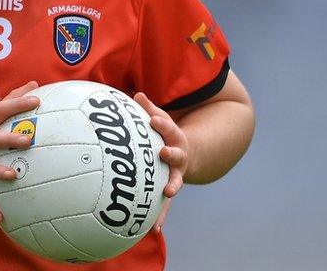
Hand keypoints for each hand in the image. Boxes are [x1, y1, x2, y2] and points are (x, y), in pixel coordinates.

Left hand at [134, 91, 188, 231]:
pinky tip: (154, 230)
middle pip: (176, 154)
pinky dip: (160, 217)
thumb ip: (149, 109)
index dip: (161, 123)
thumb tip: (135, 95)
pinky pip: (165, 205)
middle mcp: (178, 157)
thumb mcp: (161, 119)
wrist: (190, 153)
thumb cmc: (165, 134)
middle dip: (171, 153)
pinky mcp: (169, 189)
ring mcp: (176, 174)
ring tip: (167, 192)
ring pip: (175, 181)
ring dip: (171, 186)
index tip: (153, 119)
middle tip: (164, 152)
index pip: (168, 128)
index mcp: (174, 138)